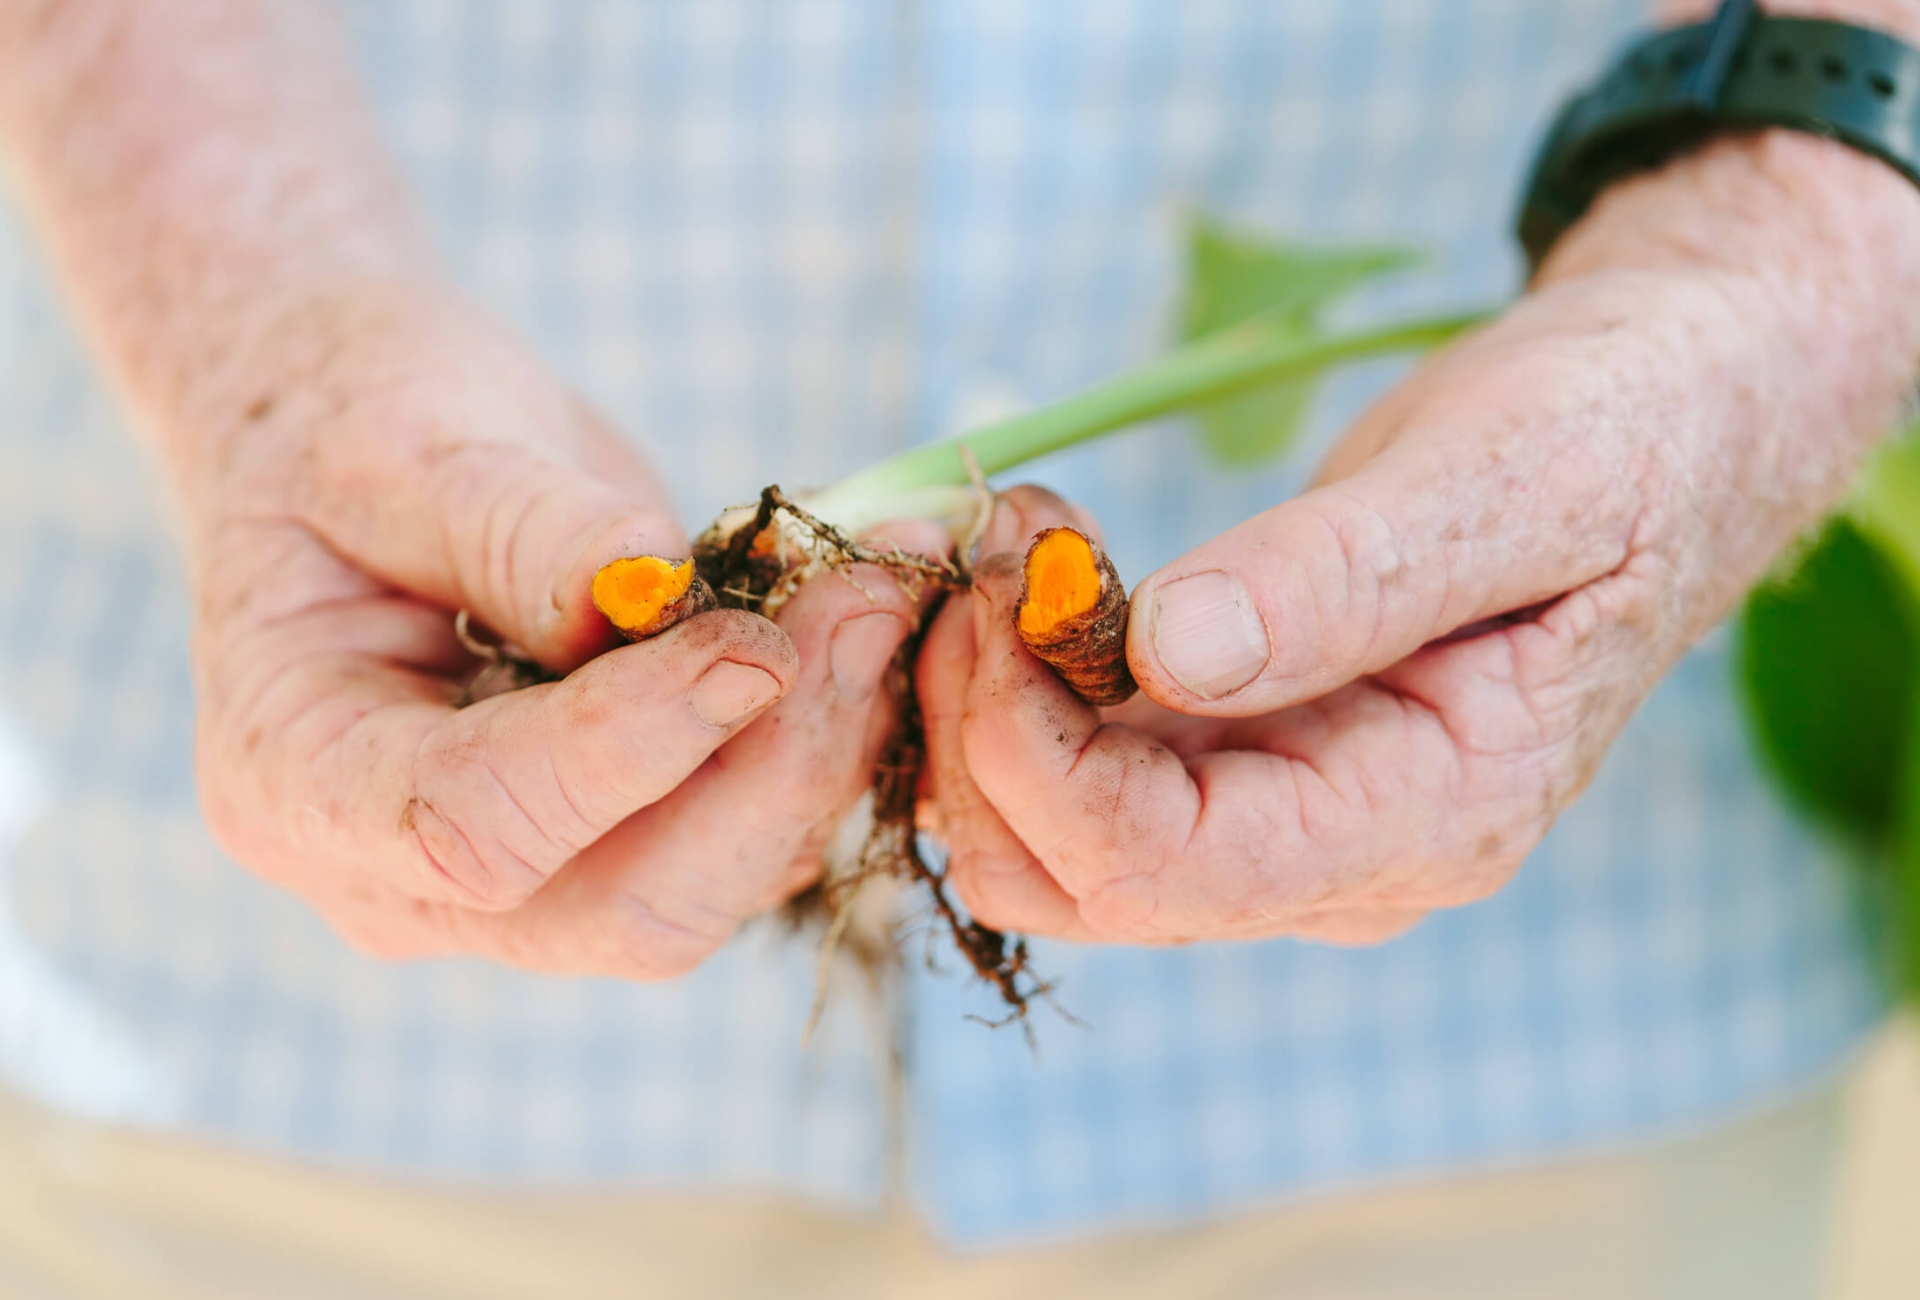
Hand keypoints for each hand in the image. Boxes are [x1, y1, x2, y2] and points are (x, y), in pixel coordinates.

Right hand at [183, 282, 919, 976]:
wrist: (356, 439)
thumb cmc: (342, 426)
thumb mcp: (400, 443)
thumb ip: (518, 525)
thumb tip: (658, 586)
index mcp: (301, 785)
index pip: (478, 827)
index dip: (628, 749)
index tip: (752, 642)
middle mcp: (413, 876)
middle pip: (631, 908)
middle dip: (773, 769)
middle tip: (867, 603)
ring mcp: (529, 874)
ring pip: (718, 881)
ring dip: (823, 742)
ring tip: (881, 582)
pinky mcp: (626, 836)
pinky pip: (749, 830)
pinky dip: (822, 731)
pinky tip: (860, 612)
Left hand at [921, 135, 1919, 945]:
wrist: (1651, 427)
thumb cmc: (1614, 440)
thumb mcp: (1509, 483)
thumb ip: (1345, 578)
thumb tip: (1165, 653)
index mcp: (1430, 817)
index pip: (1171, 867)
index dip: (1038, 755)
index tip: (999, 594)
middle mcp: (1344, 855)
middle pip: (1081, 879)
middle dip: (983, 731)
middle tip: (984, 548)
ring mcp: (1286, 815)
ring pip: (1056, 840)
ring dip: (985, 702)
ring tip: (1014, 534)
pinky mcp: (1242, 755)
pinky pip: (1081, 769)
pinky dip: (1022, 678)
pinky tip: (1042, 560)